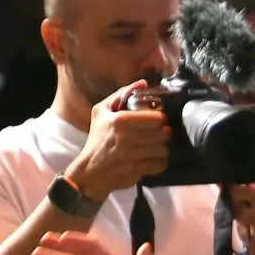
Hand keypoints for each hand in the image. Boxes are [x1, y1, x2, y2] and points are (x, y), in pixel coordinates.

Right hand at [64, 80, 169, 200]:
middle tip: (159, 133)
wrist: (90, 171)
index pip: (155, 118)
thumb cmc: (97, 139)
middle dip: (163, 133)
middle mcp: (127, 138)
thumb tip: (143, 83)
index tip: (159, 120)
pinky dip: (160, 162)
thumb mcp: (101, 112)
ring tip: (156, 146)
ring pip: (163, 149)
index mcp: (119, 121)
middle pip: (162, 134)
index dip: (160, 119)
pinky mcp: (137, 171)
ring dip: (162, 148)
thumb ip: (120, 94)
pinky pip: (160, 164)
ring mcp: (133, 156)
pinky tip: (153, 158)